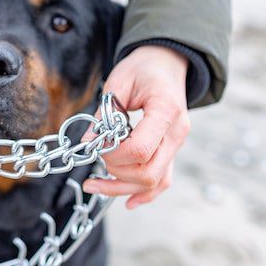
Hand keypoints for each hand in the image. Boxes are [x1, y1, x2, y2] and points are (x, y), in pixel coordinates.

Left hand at [82, 45, 190, 208]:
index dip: (114, 155)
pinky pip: (163, 181)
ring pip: (155, 181)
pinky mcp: (171, 151)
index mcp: (166, 111)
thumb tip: (88, 143)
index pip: (141, 149)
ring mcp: (177, 144)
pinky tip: (127, 201)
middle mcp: (177, 132)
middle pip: (149, 172)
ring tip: (94, 185)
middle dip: (116, 173)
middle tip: (96, 160)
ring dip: (123, 189)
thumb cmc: (143, 68)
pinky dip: (145, 194)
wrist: (167, 63)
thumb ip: (104, 114)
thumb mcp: (119, 82)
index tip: (97, 145)